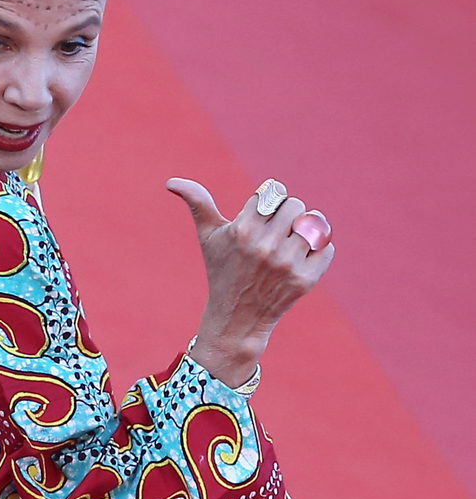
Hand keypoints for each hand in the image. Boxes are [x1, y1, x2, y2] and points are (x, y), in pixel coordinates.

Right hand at [166, 177, 334, 385]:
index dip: (270, 200)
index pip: (274, 191)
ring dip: (305, 228)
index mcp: (242, 230)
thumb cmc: (222, 269)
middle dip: (288, 213)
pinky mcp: (305, 280)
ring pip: (314, 223)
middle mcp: (265, 246)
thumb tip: (172, 182)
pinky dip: (319, 249)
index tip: (262, 214)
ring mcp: (287, 264)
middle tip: (277, 228)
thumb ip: (197, 203)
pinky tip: (301, 257)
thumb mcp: (208, 236)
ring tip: (292, 240)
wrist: (237, 317)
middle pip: (296, 204)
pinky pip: (327, 247)